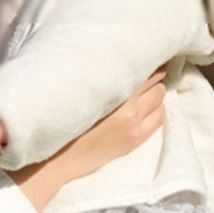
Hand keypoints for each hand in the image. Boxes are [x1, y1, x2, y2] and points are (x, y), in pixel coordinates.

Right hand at [12, 65, 167, 211]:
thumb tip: (111, 64)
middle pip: (154, 81)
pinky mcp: (135, 139)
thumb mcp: (73, 93)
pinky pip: (160, 118)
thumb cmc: (56, 122)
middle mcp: (127, 107)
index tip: (144, 51)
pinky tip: (149, 106)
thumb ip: (96, 78)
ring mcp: (134, 125)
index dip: (145, 58)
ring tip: (145, 87)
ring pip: (160, 98)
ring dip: (156, 90)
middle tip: (146, 67)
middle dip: (153, 73)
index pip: (140, 68)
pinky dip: (159, 108)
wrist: (53, 161)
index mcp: (109, 91)